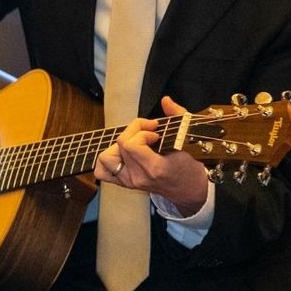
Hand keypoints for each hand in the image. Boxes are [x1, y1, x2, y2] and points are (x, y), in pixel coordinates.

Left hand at [93, 95, 208, 214]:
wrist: (188, 190)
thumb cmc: (187, 167)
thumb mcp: (187, 140)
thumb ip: (177, 115)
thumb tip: (166, 100)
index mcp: (154, 168)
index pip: (131, 145)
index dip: (141, 131)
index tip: (155, 132)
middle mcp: (138, 176)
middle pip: (120, 145)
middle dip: (133, 132)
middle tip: (148, 133)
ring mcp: (129, 181)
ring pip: (106, 157)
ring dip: (119, 145)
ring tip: (135, 143)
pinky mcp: (124, 183)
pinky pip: (102, 171)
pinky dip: (107, 160)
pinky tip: (122, 154)